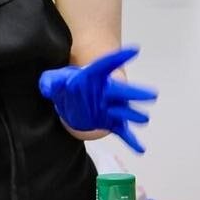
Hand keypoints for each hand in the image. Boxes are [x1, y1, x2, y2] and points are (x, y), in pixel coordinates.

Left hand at [39, 47, 156, 152]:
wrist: (74, 101)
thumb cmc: (67, 88)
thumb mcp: (55, 82)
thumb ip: (50, 82)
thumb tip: (47, 86)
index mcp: (95, 78)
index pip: (106, 65)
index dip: (119, 58)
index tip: (135, 50)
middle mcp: (106, 93)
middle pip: (122, 92)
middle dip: (135, 94)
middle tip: (151, 94)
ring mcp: (111, 108)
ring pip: (125, 112)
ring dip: (134, 116)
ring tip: (144, 120)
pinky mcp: (111, 123)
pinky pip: (123, 132)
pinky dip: (131, 141)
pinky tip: (141, 149)